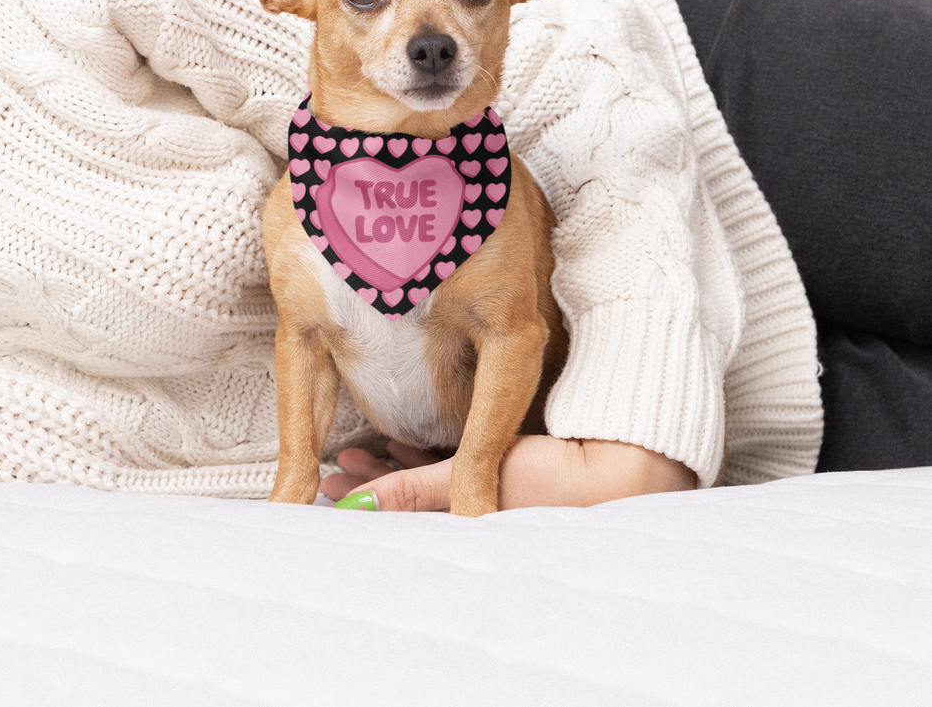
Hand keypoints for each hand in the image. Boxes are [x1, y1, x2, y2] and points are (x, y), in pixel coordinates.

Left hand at [322, 436, 696, 511]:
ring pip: (432, 478)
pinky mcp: (510, 467)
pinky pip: (459, 464)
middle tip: (337, 468)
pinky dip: (429, 455)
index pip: (406, 515)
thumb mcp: (482, 478)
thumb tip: (359, 507)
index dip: (366, 500)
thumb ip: (420, 490)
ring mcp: (495, 488)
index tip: (332, 486)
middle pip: (413, 497)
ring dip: (395, 467)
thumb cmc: (561, 479)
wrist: (631, 462)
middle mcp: (481, 509)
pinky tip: (405, 441)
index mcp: (472, 522)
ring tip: (358, 452)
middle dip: (373, 483)